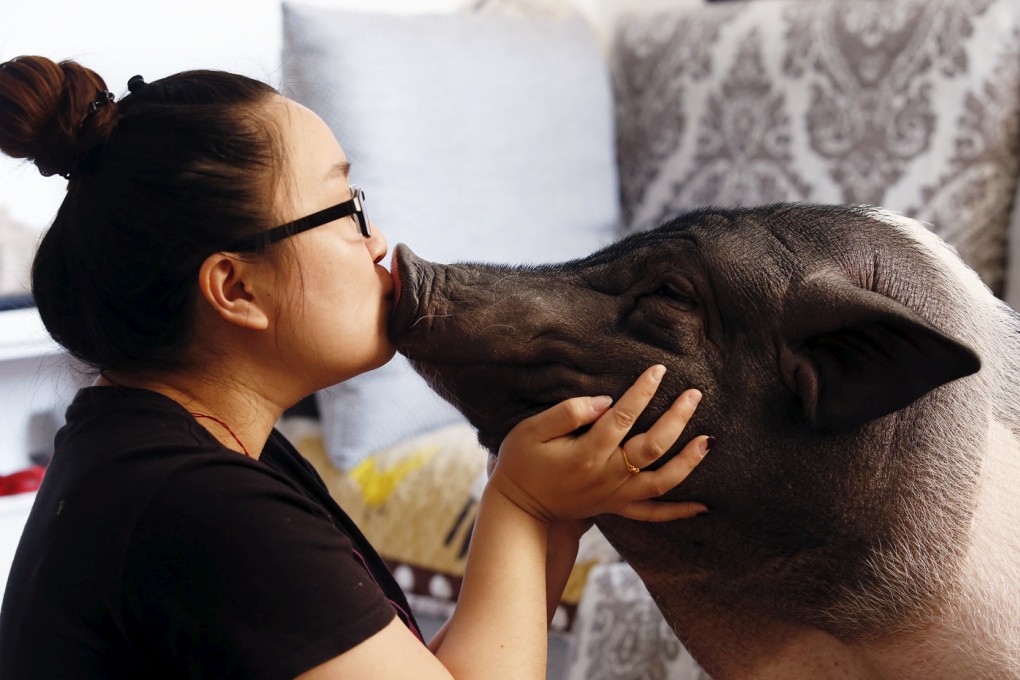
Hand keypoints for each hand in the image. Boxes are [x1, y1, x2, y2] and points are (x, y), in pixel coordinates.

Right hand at [488, 365, 710, 523]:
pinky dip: (679, 511)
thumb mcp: (532, 431)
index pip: (623, 417)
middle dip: (676, 418)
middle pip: (652, 447)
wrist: (519, 510)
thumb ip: (568, 413)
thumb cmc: (522, 464)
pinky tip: (703, 506)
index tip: (659, 370)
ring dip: (688, 461)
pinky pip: (653, 514)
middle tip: (694, 394)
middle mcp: (607, 476)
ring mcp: (614, 495)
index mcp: (586, 454)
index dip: (643, 392)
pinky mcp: (616, 507)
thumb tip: (605, 403)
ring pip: (661, 482)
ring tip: (709, 440)